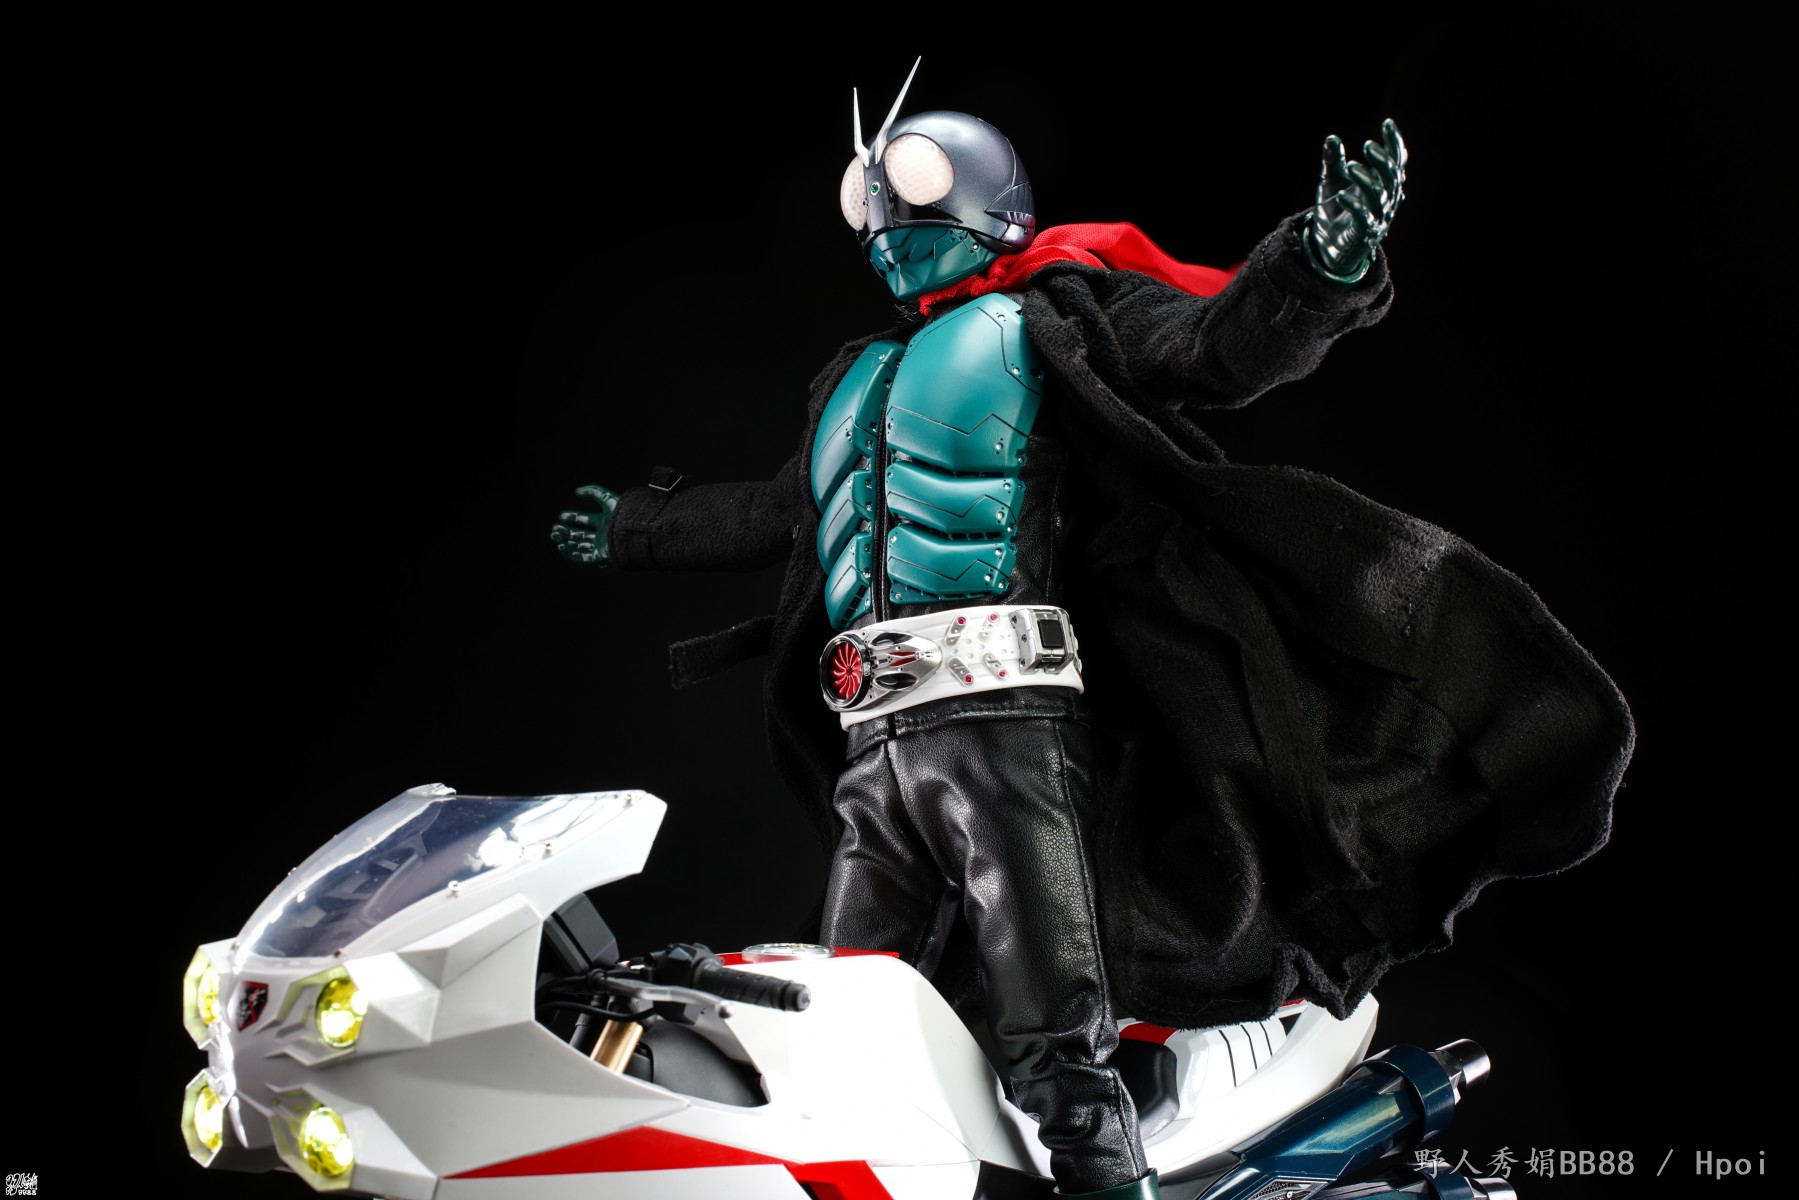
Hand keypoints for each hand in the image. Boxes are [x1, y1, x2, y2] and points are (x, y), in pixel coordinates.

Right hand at [551, 484, 619, 565]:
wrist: (631, 533)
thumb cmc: (622, 515)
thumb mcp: (607, 498)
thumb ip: (593, 491)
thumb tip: (577, 492)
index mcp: (604, 522)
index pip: (585, 520)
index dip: (573, 518)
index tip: (561, 516)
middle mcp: (602, 535)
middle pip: (580, 534)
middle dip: (566, 532)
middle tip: (554, 529)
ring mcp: (600, 547)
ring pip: (579, 546)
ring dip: (566, 542)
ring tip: (554, 536)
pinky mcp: (600, 557)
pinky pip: (583, 558)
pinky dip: (571, 554)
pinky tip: (561, 547)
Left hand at [1305, 118, 1406, 284]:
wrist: (1327, 246)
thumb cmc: (1335, 212)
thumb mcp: (1331, 183)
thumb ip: (1333, 162)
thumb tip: (1332, 138)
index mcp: (1382, 185)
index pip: (1395, 161)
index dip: (1394, 143)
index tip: (1387, 124)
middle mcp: (1386, 201)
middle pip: (1392, 178)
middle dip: (1382, 160)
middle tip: (1367, 145)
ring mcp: (1377, 218)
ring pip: (1379, 197)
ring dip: (1366, 181)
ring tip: (1350, 166)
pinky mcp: (1364, 234)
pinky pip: (1363, 219)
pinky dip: (1354, 206)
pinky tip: (1342, 196)